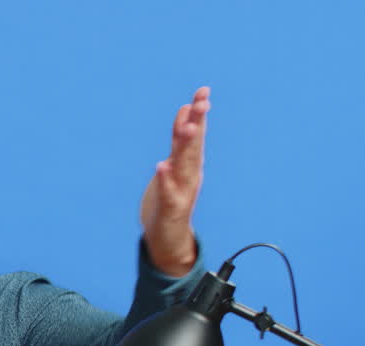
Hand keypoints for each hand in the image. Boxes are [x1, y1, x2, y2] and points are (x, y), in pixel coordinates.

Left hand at [140, 86, 209, 275]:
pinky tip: (161, 166)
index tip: (203, 90)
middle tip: (202, 101)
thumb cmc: (171, 196)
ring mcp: (181, 190)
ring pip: (184, 164)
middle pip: (193, 144)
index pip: (195, 132)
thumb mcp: (176, 163)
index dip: (199, 112)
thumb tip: (185, 109)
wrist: (168, 235)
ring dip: (187, 146)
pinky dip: (165, 179)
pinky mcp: (171, 207)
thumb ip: (181, 138)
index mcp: (190, 162)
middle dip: (198, 122)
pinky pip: (167, 191)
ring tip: (188, 127)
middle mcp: (189, 173)